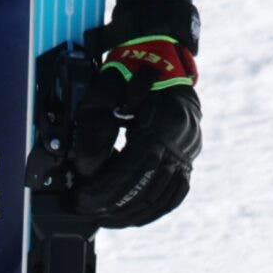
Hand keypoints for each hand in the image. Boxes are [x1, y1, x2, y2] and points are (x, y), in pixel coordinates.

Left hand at [71, 0, 201, 226]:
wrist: (161, 54)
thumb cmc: (129, 69)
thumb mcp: (103, 90)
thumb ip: (93, 129)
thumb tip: (85, 168)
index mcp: (163, 123)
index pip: (134, 168)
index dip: (107, 188)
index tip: (83, 199)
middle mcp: (182, 141)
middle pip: (150, 187)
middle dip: (116, 206)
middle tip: (86, 212)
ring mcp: (190, 151)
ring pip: (164, 194)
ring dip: (133, 212)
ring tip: (104, 218)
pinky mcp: (189, 157)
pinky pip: (176, 192)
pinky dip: (154, 207)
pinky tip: (133, 215)